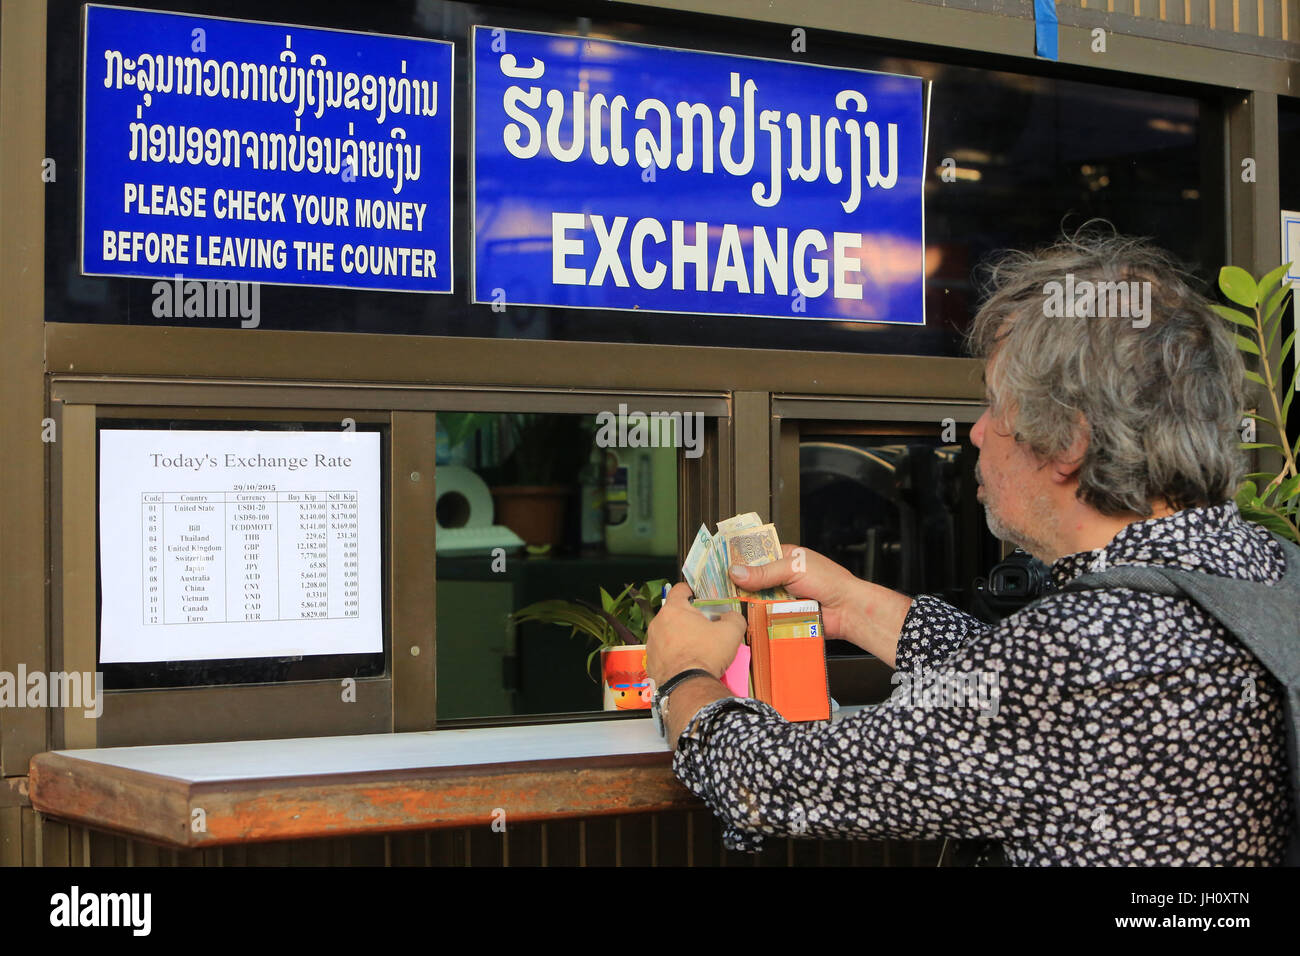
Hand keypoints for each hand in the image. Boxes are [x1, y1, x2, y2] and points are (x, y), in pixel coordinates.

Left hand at [645, 582, 745, 685]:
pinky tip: (688, 662)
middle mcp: (658, 624)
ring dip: (680, 637)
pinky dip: (674, 655)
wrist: (688, 687)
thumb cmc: (705, 657)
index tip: (697, 595)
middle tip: (705, 628)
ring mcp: (652, 643)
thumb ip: (734, 617)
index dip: (691, 590)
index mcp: (674, 610)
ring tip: (697, 648)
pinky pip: (664, 652)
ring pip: (668, 633)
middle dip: (689, 619)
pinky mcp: (651, 661)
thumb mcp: (731, 632)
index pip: (679, 589)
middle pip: (674, 614)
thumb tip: (732, 616)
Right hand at [729, 544, 858, 637]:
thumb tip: (736, 572)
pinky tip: (752, 616)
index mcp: (783, 557)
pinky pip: (765, 616)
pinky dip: (760, 617)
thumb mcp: (793, 568)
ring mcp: (781, 596)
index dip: (737, 559)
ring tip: (735, 602)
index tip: (720, 564)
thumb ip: (764, 572)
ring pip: (756, 599)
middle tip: (722, 587)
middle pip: (751, 580)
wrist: (847, 610)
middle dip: (740, 584)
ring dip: (750, 602)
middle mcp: (780, 576)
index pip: (754, 555)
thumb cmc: (829, 581)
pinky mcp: (783, 615)